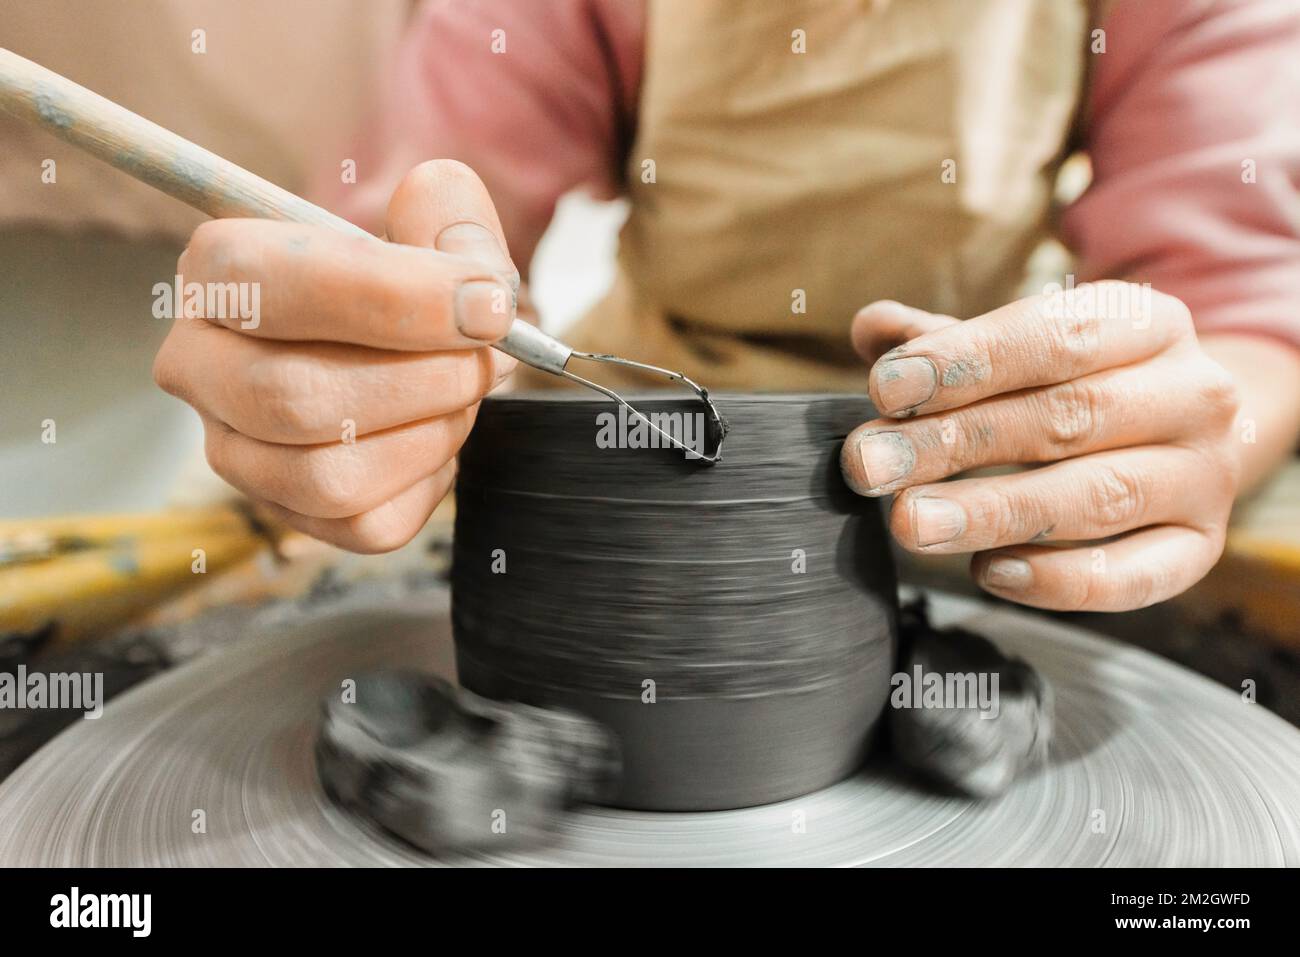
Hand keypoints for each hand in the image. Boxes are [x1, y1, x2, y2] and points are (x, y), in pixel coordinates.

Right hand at [153, 160, 517, 551]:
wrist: (419, 342)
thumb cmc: (416, 279)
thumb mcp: (435, 223)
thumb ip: (451, 216)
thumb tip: (469, 276)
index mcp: (221, 273)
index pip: (273, 285)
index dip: (394, 299)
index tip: (488, 306)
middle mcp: (200, 366)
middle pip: (293, 397)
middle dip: (423, 380)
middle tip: (487, 358)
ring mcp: (234, 450)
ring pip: (327, 476)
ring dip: (430, 434)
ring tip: (462, 394)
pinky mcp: (288, 513)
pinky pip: (364, 523)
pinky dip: (428, 479)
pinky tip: (436, 433)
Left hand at [840, 283, 1242, 610]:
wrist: (1184, 433)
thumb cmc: (1078, 382)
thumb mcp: (1018, 346)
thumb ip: (943, 339)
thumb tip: (872, 328)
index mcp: (1151, 323)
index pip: (1057, 336)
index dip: (966, 362)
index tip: (885, 388)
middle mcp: (1194, 394)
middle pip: (1067, 418)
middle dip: (954, 443)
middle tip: (871, 464)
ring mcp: (1204, 476)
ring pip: (1095, 497)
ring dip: (991, 512)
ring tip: (910, 522)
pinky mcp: (1199, 549)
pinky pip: (1131, 576)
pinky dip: (1057, 581)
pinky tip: (988, 571)